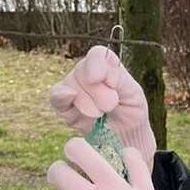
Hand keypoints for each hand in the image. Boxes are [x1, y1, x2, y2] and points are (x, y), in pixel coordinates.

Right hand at [48, 46, 156, 163]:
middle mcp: (87, 71)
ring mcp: (73, 86)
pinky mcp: (63, 104)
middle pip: (82, 72)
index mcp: (106, 64)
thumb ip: (118, 78)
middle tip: (110, 106)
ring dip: (85, 103)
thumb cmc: (131, 110)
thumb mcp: (133, 93)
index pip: (97, 55)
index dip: (97, 66)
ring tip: (99, 114)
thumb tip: (92, 77)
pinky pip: (56, 97)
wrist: (124, 135)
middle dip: (97, 93)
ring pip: (70, 86)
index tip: (108, 83)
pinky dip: (62, 99)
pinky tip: (72, 104)